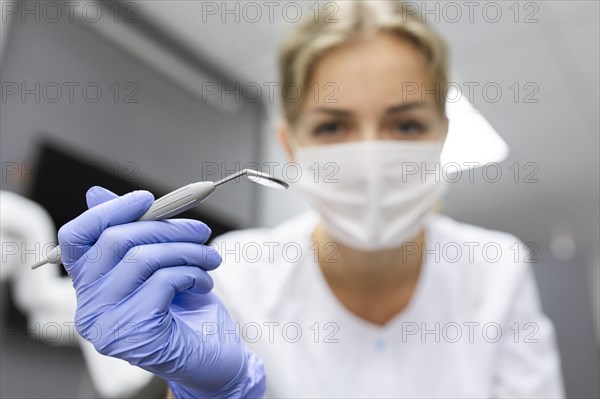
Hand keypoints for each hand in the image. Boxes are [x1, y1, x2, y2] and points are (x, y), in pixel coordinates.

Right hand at [59, 186, 264, 397]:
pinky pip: (163, 281)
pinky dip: (192, 273)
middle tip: (200, 230)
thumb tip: (95, 192)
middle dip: (167, 227)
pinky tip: (203, 283)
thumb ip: (133, 232)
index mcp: (90, 286)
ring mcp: (108, 325)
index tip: (147, 199)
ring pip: (143, 258)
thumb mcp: (159, 264)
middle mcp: (90, 308)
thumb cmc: (187, 310)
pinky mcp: (135, 335)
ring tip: (210, 259)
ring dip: (187, 250)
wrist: (214, 358)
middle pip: (115, 241)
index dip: (108, 211)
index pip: (75, 238)